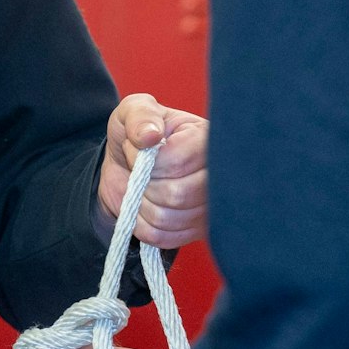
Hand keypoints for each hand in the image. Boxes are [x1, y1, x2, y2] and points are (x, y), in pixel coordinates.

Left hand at [97, 93, 206, 247]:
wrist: (129, 165)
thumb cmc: (138, 133)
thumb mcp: (133, 111)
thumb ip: (141, 116)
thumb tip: (150, 136)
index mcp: (208, 139)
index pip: (178, 160)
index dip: (151, 160)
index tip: (140, 148)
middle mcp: (219, 175)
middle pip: (177, 194)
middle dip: (145, 184)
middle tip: (140, 170)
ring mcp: (213, 207)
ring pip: (168, 218)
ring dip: (141, 204)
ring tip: (142, 186)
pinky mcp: (200, 230)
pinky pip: (163, 237)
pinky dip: (143, 224)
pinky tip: (147, 204)